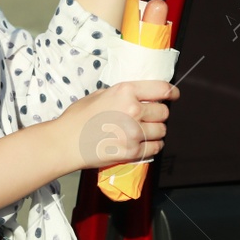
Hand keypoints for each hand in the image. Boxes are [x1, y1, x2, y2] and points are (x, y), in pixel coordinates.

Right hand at [53, 80, 177, 172]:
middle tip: (149, 117)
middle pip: (163, 112)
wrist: (66, 142)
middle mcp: (133, 110)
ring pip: (162, 131)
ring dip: (156, 131)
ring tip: (145, 131)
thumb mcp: (99, 95)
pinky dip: (154, 145)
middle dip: (159, 114)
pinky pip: (156, 147)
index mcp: (125, 91)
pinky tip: (145, 143)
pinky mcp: (133, 151)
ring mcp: (135, 132)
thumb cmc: (78, 117)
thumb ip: (121, 94)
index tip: (173, 95)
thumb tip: (138, 96)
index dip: (171, 92)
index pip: (161, 89)